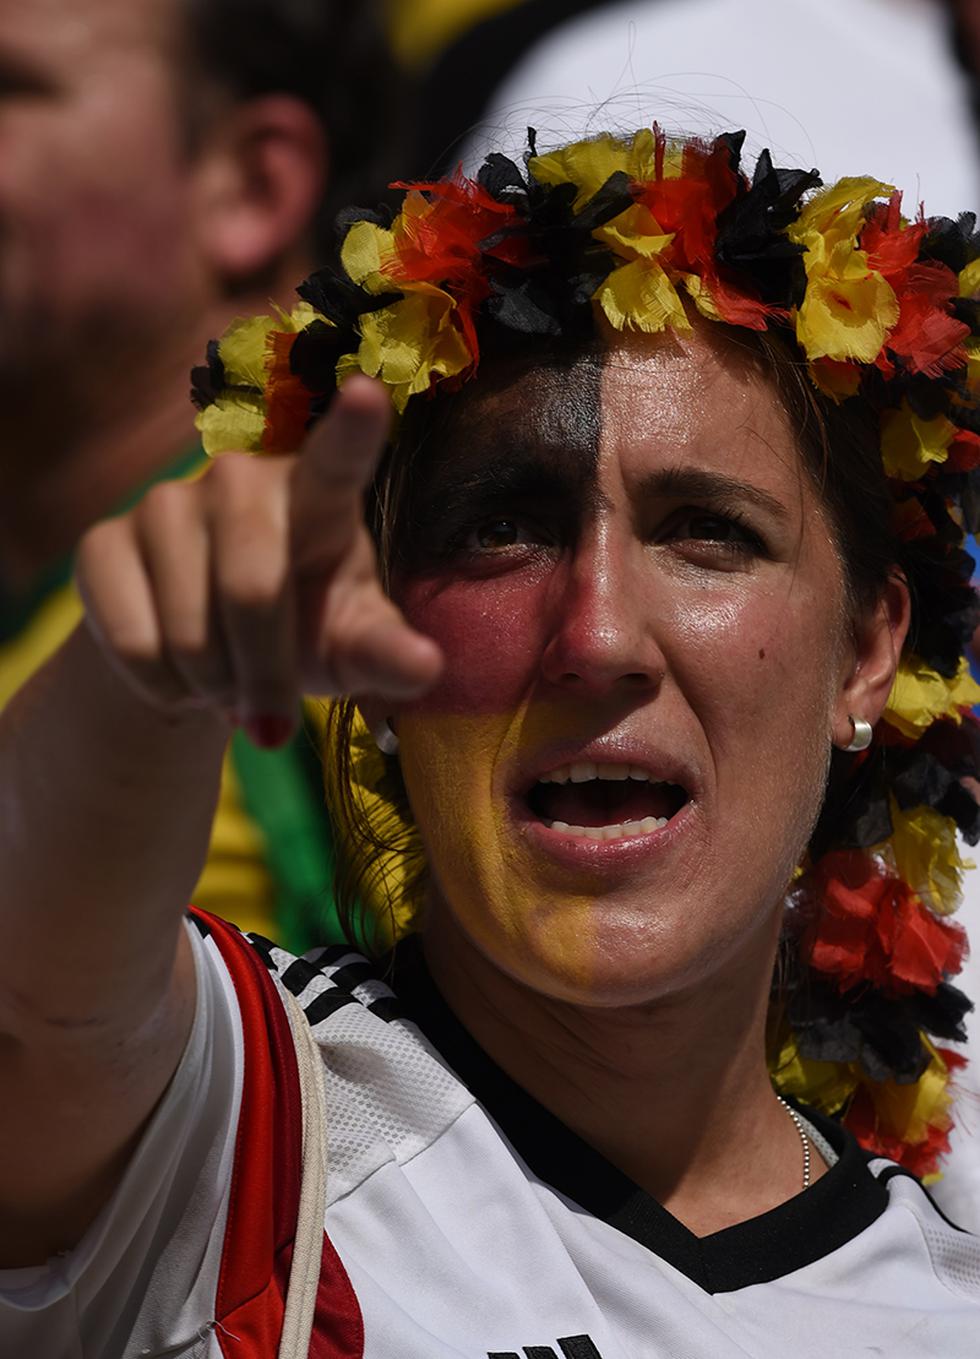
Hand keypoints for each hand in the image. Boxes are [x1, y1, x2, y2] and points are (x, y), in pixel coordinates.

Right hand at [76, 377, 441, 746]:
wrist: (202, 657)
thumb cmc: (303, 633)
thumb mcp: (351, 648)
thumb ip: (387, 654)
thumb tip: (427, 667)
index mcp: (318, 496)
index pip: (338, 459)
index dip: (352, 428)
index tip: (368, 391)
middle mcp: (239, 479)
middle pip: (251, 591)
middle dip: (265, 677)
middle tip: (271, 721)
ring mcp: (164, 504)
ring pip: (189, 632)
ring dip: (214, 688)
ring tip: (227, 684)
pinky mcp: (103, 543)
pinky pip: (134, 643)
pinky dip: (163, 689)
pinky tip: (177, 675)